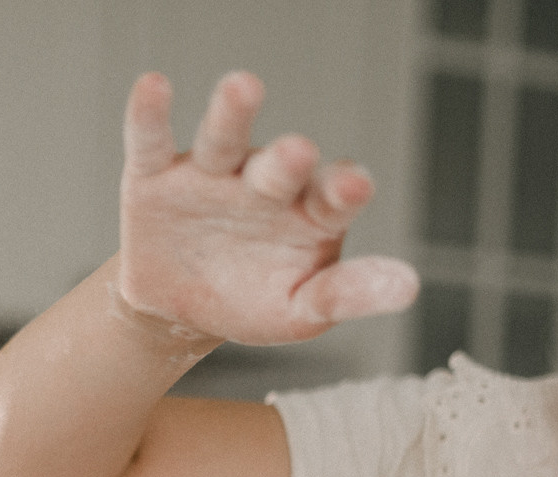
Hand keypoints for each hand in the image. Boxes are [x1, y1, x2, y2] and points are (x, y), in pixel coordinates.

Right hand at [115, 70, 416, 347]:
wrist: (176, 308)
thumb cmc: (251, 300)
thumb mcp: (301, 309)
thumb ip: (347, 293)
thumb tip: (408, 286)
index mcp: (309, 211)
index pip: (334, 194)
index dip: (344, 188)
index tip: (353, 186)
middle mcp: (265, 181)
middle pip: (279, 165)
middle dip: (286, 161)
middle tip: (295, 154)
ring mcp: (211, 174)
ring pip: (224, 140)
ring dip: (232, 114)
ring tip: (242, 87)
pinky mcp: (155, 176)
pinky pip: (151, 142)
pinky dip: (150, 115)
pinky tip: (153, 86)